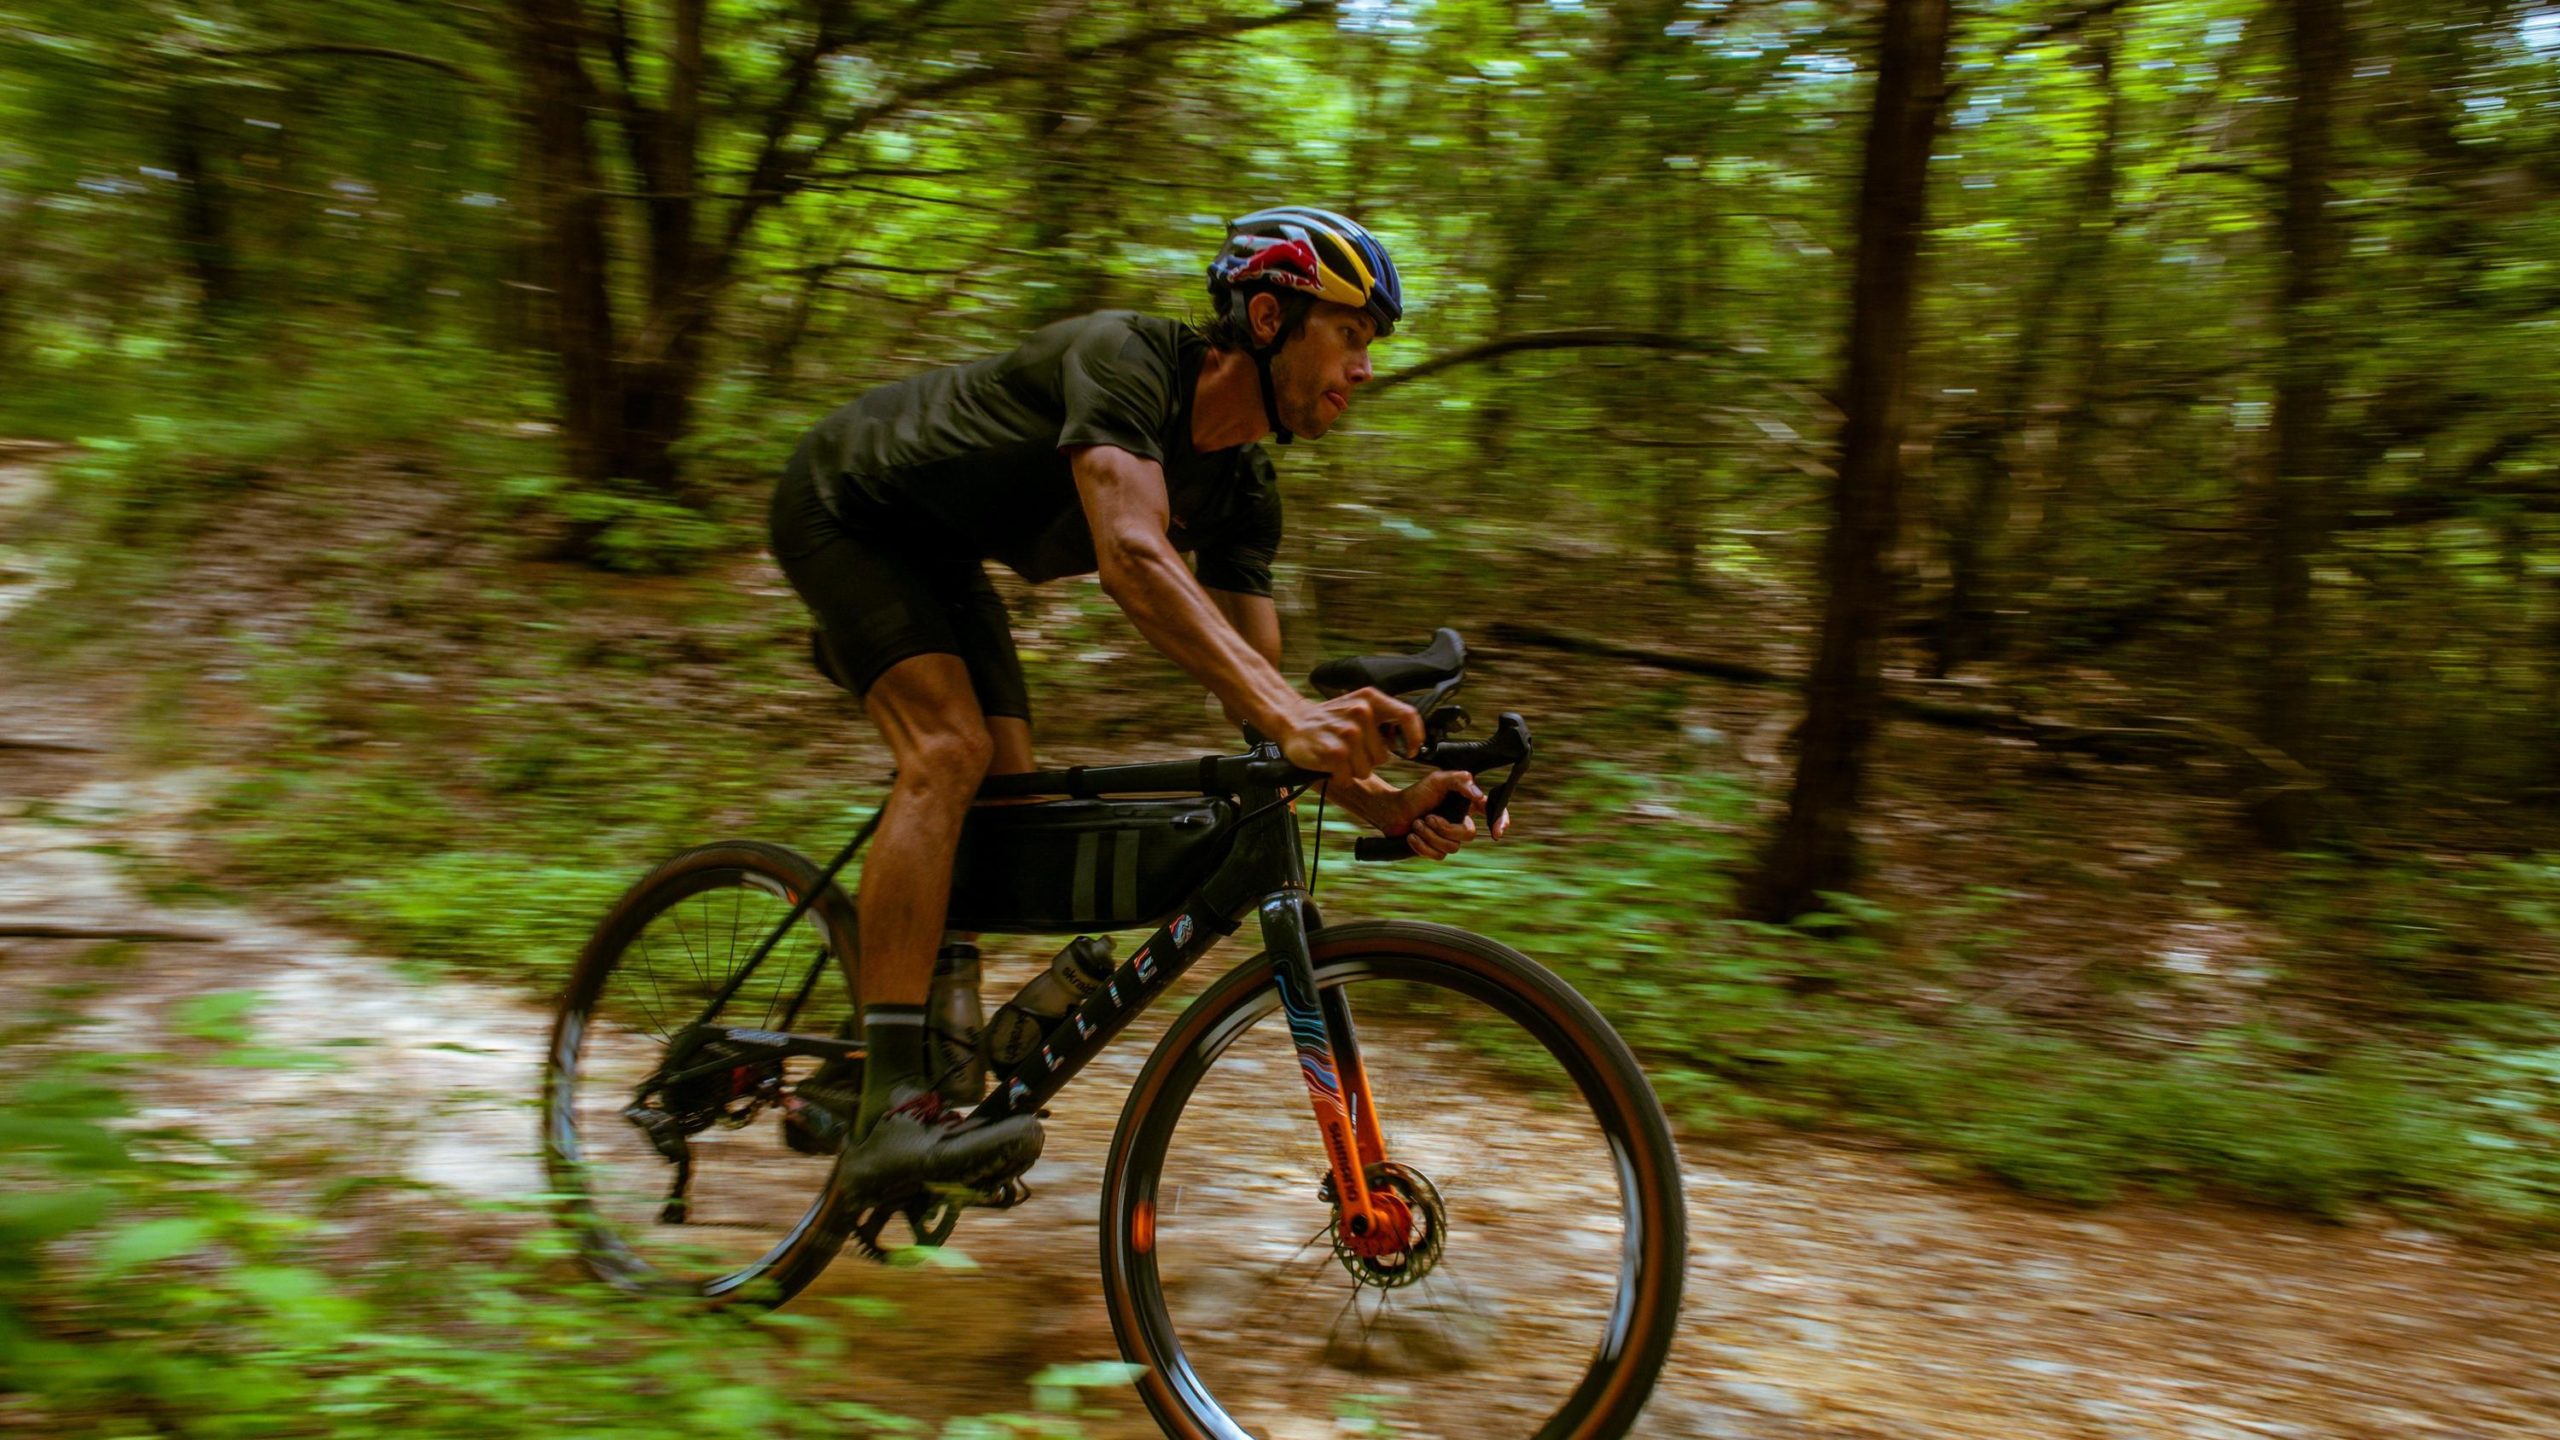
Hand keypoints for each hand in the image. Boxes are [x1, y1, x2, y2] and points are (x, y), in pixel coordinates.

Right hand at [1278, 687, 1423, 782]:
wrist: (1292, 721)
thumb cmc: (1330, 719)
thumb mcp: (1359, 706)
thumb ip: (1385, 719)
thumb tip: (1411, 741)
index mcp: (1371, 699)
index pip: (1408, 715)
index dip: (1414, 737)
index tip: (1411, 751)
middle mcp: (1361, 712)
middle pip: (1384, 756)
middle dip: (1368, 760)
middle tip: (1350, 750)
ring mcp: (1347, 732)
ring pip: (1366, 770)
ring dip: (1352, 770)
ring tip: (1338, 755)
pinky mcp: (1334, 752)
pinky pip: (1348, 777)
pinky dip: (1339, 777)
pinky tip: (1330, 764)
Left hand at [1383, 770, 1509, 859]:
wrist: (1393, 811)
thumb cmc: (1417, 793)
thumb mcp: (1437, 780)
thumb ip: (1458, 781)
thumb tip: (1477, 793)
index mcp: (1467, 804)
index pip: (1491, 811)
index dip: (1500, 821)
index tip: (1496, 832)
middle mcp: (1461, 821)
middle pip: (1469, 834)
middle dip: (1446, 828)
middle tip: (1428, 817)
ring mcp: (1450, 838)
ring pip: (1452, 847)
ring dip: (1429, 835)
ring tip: (1415, 824)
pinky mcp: (1437, 850)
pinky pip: (1438, 856)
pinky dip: (1422, 846)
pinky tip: (1411, 836)